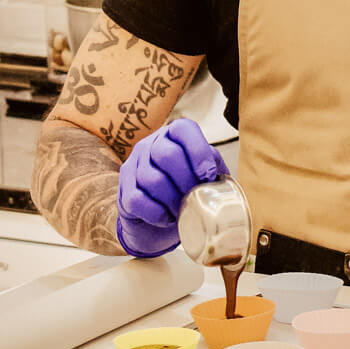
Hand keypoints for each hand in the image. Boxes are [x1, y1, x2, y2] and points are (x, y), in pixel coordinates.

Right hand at [116, 118, 229, 257]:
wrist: (156, 219)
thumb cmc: (184, 190)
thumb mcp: (203, 175)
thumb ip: (214, 171)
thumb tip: (226, 183)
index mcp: (173, 136)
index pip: (183, 129)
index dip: (198, 151)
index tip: (208, 175)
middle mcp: (149, 145)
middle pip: (166, 154)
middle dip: (186, 180)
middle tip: (195, 196)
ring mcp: (132, 166)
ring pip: (152, 178)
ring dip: (172, 199)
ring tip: (183, 210)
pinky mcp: (123, 191)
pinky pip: (138, 200)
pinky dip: (157, 213)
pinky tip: (167, 218)